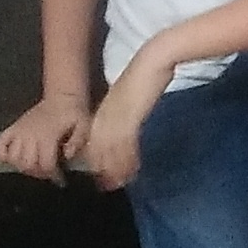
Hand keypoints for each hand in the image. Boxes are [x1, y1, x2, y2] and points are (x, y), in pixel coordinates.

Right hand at [0, 92, 91, 183]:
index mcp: (48, 136)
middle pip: (27, 164)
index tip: (60, 180)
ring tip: (34, 165)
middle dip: (38, 173)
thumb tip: (66, 156)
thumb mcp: (84, 125)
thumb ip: (77, 142)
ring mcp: (19, 131)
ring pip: (13, 158)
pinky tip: (11, 159)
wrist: (63, 96)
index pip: (45, 164)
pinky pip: (0, 145)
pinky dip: (1, 155)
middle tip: (48, 172)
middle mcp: (30, 135)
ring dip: (22, 166)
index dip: (53, 175)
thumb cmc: (74, 112)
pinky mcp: (13, 128)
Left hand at [80, 54, 173, 190]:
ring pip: (111, 152)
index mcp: (102, 113)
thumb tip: (127, 126)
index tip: (103, 176)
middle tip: (110, 186)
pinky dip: (128, 160)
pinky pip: (125, 146)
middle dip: (104, 170)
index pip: (95, 144)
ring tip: (122, 182)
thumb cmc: (144, 75)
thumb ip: (124, 112)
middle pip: (99, 151)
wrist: (152, 61)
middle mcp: (104, 118)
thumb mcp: (128, 97)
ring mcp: (115, 119)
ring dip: (116, 169)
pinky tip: (133, 168)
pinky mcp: (129, 119)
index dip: (98, 162)